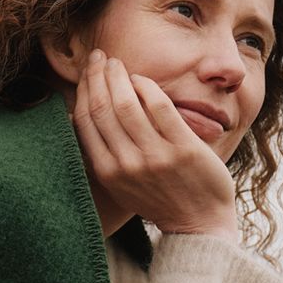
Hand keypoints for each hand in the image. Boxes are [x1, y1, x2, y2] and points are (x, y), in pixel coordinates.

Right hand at [74, 50, 239, 239]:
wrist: (199, 225)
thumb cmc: (161, 200)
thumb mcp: (123, 185)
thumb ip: (105, 154)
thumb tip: (83, 116)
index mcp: (108, 173)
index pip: (85, 121)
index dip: (83, 90)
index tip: (87, 73)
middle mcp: (127, 165)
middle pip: (102, 107)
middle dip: (97, 76)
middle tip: (98, 57)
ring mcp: (155, 156)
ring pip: (126, 103)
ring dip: (119, 76)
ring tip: (116, 63)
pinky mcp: (182, 148)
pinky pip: (159, 106)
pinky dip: (147, 86)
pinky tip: (142, 78)